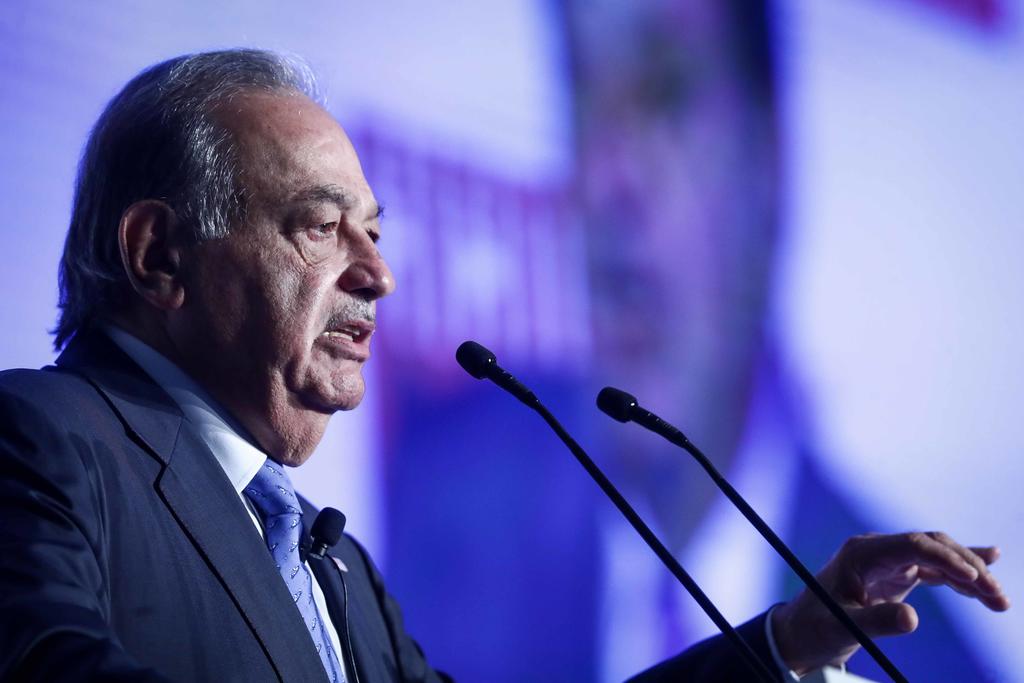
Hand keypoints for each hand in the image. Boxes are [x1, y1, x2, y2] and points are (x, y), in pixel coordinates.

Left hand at [771, 531, 1009, 674]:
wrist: (802, 632)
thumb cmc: (817, 627)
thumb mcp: (843, 627)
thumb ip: (877, 621)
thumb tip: (913, 619)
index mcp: (862, 553)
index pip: (913, 544)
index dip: (946, 558)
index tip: (973, 578)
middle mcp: (878, 550)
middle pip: (932, 546)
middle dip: (967, 566)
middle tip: (996, 595)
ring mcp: (890, 561)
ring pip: (939, 557)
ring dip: (970, 575)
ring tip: (1000, 600)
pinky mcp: (897, 576)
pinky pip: (935, 570)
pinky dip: (960, 577)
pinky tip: (985, 577)